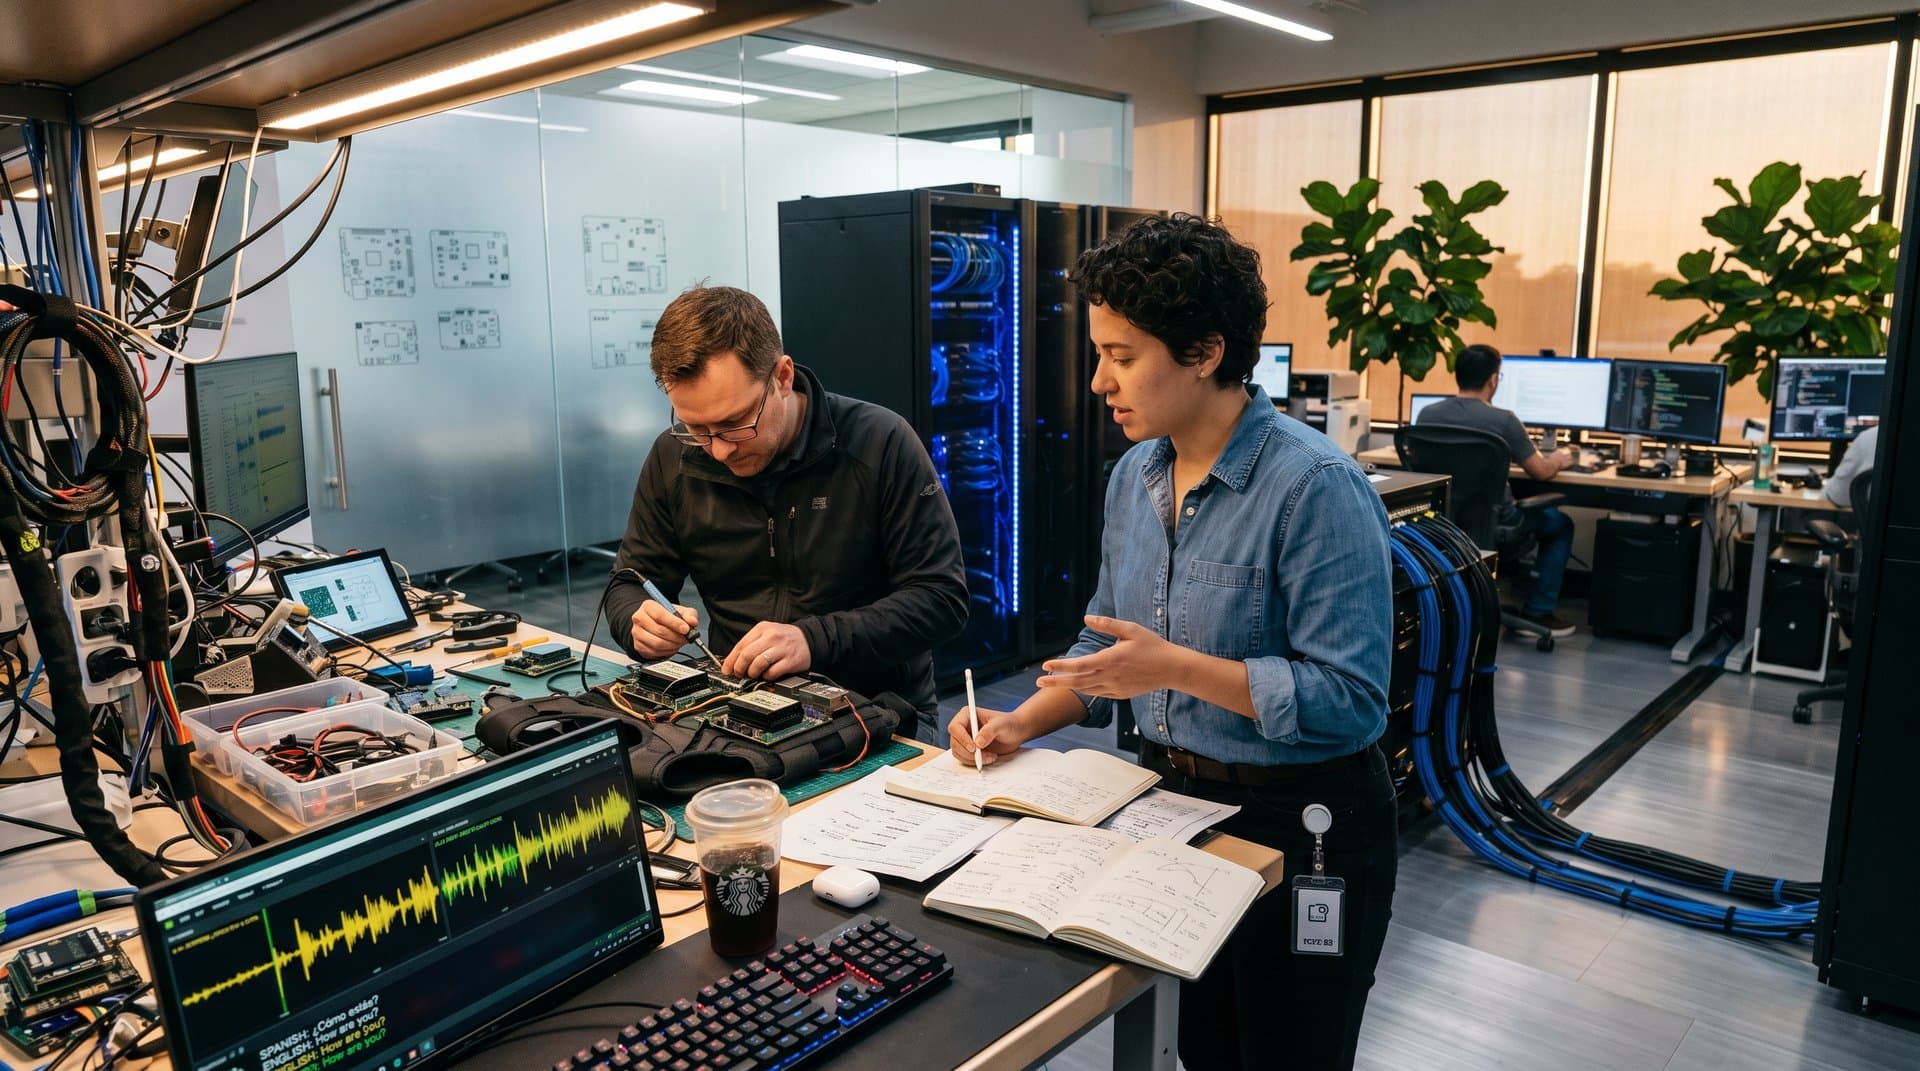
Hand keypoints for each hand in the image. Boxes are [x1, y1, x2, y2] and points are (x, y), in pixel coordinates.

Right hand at [630, 601, 697, 659]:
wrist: (654, 624)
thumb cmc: (666, 616)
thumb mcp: (680, 611)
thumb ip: (689, 614)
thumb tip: (692, 621)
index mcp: (648, 606)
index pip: (660, 615)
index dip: (675, 623)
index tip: (686, 629)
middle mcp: (640, 618)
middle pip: (659, 630)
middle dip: (676, 636)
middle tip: (686, 638)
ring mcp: (637, 633)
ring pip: (657, 643)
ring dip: (673, 645)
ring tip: (679, 642)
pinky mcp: (638, 645)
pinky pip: (655, 652)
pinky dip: (667, 651)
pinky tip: (672, 646)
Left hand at [722, 621, 811, 679]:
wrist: (809, 639)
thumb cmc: (785, 638)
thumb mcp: (767, 634)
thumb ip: (751, 645)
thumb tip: (733, 663)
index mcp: (762, 628)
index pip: (741, 645)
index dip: (731, 661)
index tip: (727, 670)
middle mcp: (772, 637)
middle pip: (747, 655)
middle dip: (739, 668)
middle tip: (739, 674)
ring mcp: (782, 648)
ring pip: (758, 663)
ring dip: (752, 673)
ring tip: (754, 675)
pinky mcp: (790, 660)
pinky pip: (772, 672)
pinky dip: (767, 676)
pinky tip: (768, 675)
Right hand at [948, 706, 1028, 767]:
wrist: (1015, 733)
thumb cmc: (1009, 724)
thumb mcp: (1001, 724)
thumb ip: (989, 731)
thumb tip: (978, 743)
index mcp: (967, 715)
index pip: (955, 727)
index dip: (962, 738)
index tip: (974, 748)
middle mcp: (963, 727)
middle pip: (954, 742)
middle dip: (968, 752)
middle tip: (984, 756)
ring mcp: (964, 739)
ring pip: (958, 752)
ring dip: (972, 759)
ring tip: (990, 756)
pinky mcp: (968, 749)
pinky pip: (964, 759)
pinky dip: (974, 762)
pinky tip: (988, 758)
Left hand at [1034, 615, 1176, 699]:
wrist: (1173, 669)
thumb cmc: (1153, 646)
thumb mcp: (1131, 629)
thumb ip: (1107, 624)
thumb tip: (1087, 618)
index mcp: (1110, 659)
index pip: (1079, 665)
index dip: (1061, 666)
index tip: (1046, 665)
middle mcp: (1110, 676)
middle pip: (1077, 681)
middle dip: (1056, 682)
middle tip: (1038, 683)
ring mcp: (1115, 688)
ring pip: (1086, 689)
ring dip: (1068, 686)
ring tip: (1052, 684)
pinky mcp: (1121, 694)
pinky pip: (1098, 693)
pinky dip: (1085, 690)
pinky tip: (1078, 685)